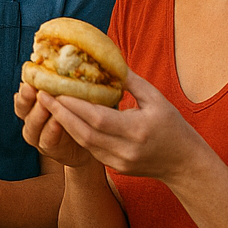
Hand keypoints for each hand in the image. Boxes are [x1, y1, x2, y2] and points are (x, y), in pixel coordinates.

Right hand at [16, 81, 91, 167]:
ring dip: (38, 115)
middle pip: (21, 108)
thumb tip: (69, 53)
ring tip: (45, 105)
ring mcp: (37, 135)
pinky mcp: (48, 149)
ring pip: (31, 125)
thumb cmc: (79, 110)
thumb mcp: (71, 93)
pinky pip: (46, 139)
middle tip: (32, 89)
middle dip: (26, 98)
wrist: (89, 141)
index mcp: (32, 102)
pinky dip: (51, 130)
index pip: (22, 93)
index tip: (28, 79)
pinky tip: (58, 122)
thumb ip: (64, 81)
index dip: (24, 88)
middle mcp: (30, 118)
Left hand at [39, 70, 207, 183]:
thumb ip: (131, 81)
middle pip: (85, 133)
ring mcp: (120, 162)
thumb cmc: (173, 127)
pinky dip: (77, 134)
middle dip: (60, 114)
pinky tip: (65, 120)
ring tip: (48, 106)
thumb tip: (108, 59)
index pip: (98, 118)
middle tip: (41, 95)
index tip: (55, 89)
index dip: (74, 105)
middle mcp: (126, 149)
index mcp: (138, 130)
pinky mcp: (116, 168)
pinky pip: (90, 150)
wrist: (186, 165)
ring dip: (64, 124)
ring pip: (84, 143)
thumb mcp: (157, 99)